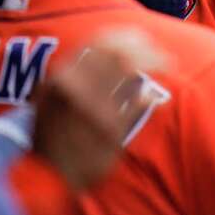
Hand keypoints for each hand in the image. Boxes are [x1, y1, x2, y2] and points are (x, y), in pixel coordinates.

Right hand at [32, 29, 166, 189]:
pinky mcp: (112, 132)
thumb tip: (102, 47)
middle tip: (162, 53)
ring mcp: (96, 110)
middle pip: (122, 57)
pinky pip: (137, 105)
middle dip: (148, 51)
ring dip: (154, 65)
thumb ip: (72, 72)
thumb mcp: (48, 98)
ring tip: (167, 63)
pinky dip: (147, 96)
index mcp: (62, 77)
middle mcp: (79, 90)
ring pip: (133, 77)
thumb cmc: (50, 135)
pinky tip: (151, 95)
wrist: (46, 177)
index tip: (142, 37)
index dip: (127, 38)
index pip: (102, 45)